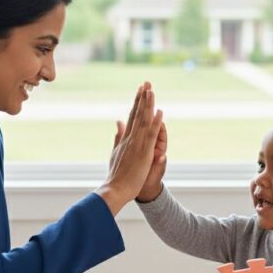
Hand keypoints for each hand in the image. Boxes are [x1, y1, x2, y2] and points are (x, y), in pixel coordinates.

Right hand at [98, 83, 162, 215]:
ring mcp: (136, 145)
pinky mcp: (143, 153)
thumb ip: (117, 136)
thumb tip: (117, 121)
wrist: (114, 189)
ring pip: (143, 121)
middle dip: (142, 98)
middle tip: (146, 83)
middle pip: (137, 115)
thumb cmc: (115, 176)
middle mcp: (129, 139)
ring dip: (148, 105)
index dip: (136, 103)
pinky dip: (155, 123)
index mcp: (124, 140)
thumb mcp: (115, 153)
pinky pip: (150, 135)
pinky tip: (159, 112)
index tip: (140, 91)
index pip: (131, 117)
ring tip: (151, 90)